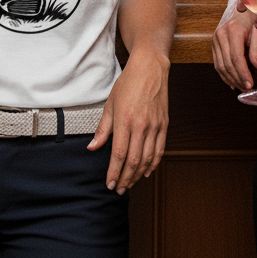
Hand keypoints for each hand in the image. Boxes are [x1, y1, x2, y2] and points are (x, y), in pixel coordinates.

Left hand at [87, 48, 169, 193]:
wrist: (150, 68)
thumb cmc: (128, 83)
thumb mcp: (110, 103)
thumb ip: (102, 129)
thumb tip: (92, 147)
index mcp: (125, 119)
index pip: (119, 154)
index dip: (114, 172)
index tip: (109, 183)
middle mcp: (141, 125)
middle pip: (134, 160)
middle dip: (125, 178)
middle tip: (118, 189)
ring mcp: (155, 126)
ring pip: (147, 159)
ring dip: (138, 175)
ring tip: (129, 183)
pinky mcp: (164, 125)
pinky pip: (159, 150)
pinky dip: (153, 164)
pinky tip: (146, 171)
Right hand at [211, 2, 256, 91]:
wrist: (244, 8)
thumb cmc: (254, 18)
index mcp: (232, 31)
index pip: (236, 58)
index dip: (243, 74)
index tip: (250, 84)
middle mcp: (220, 34)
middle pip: (227, 64)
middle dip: (237, 79)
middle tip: (247, 89)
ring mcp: (215, 38)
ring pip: (220, 65)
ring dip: (231, 79)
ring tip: (241, 88)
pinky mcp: (214, 42)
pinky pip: (217, 62)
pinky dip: (224, 74)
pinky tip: (232, 82)